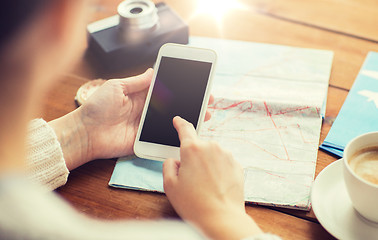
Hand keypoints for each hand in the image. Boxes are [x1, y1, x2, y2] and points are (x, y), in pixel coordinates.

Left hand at [49, 69, 213, 169]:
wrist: (85, 133)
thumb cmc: (97, 107)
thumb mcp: (117, 87)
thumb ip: (138, 81)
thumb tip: (154, 70)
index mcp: (141, 96)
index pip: (166, 90)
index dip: (181, 87)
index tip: (197, 84)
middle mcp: (147, 110)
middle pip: (173, 106)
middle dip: (190, 103)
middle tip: (208, 100)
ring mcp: (147, 126)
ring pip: (171, 121)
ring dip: (188, 118)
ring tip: (204, 116)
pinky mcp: (145, 141)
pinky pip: (163, 138)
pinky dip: (176, 135)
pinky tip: (189, 132)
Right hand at [163, 116, 261, 239]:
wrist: (221, 218)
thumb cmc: (193, 204)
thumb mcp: (170, 185)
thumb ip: (168, 166)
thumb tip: (175, 160)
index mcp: (192, 149)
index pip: (185, 129)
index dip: (180, 123)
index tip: (178, 120)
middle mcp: (211, 147)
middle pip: (198, 146)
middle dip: (193, 158)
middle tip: (191, 179)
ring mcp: (226, 155)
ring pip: (212, 155)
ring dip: (207, 164)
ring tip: (205, 185)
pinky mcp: (237, 165)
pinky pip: (223, 163)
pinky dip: (219, 171)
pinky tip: (216, 186)